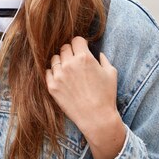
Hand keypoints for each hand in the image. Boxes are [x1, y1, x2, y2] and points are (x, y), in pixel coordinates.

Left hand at [46, 36, 124, 158]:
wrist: (96, 118)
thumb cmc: (106, 96)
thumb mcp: (111, 73)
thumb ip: (103, 59)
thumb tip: (98, 53)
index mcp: (84, 58)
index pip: (76, 40)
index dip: (80, 44)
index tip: (82, 49)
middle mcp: (69, 64)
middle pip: (64, 47)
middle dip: (70, 52)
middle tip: (75, 61)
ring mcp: (59, 75)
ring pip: (55, 58)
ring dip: (61, 61)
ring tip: (68, 71)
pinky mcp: (52, 86)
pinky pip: (48, 72)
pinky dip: (54, 73)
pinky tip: (62, 79)